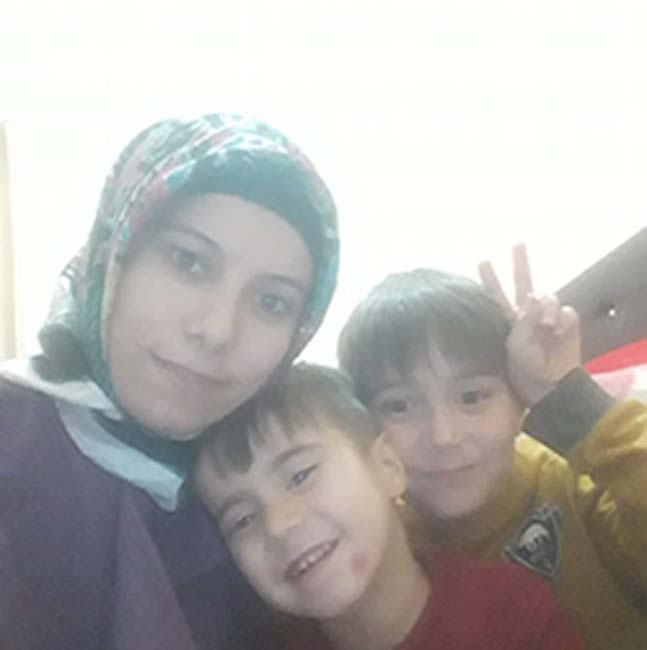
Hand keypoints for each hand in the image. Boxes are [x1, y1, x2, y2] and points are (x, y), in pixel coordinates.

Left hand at [478, 243, 581, 406]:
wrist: (550, 385)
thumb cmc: (525, 370)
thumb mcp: (516, 346)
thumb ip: (523, 319)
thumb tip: (533, 295)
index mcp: (508, 320)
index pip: (496, 295)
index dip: (490, 278)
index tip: (482, 261)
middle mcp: (527, 314)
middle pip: (523, 282)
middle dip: (520, 263)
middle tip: (518, 244)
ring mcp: (547, 317)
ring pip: (548, 295)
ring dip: (547, 307)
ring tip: (546, 327)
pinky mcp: (567, 322)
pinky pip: (566, 310)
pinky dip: (562, 319)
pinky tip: (557, 332)